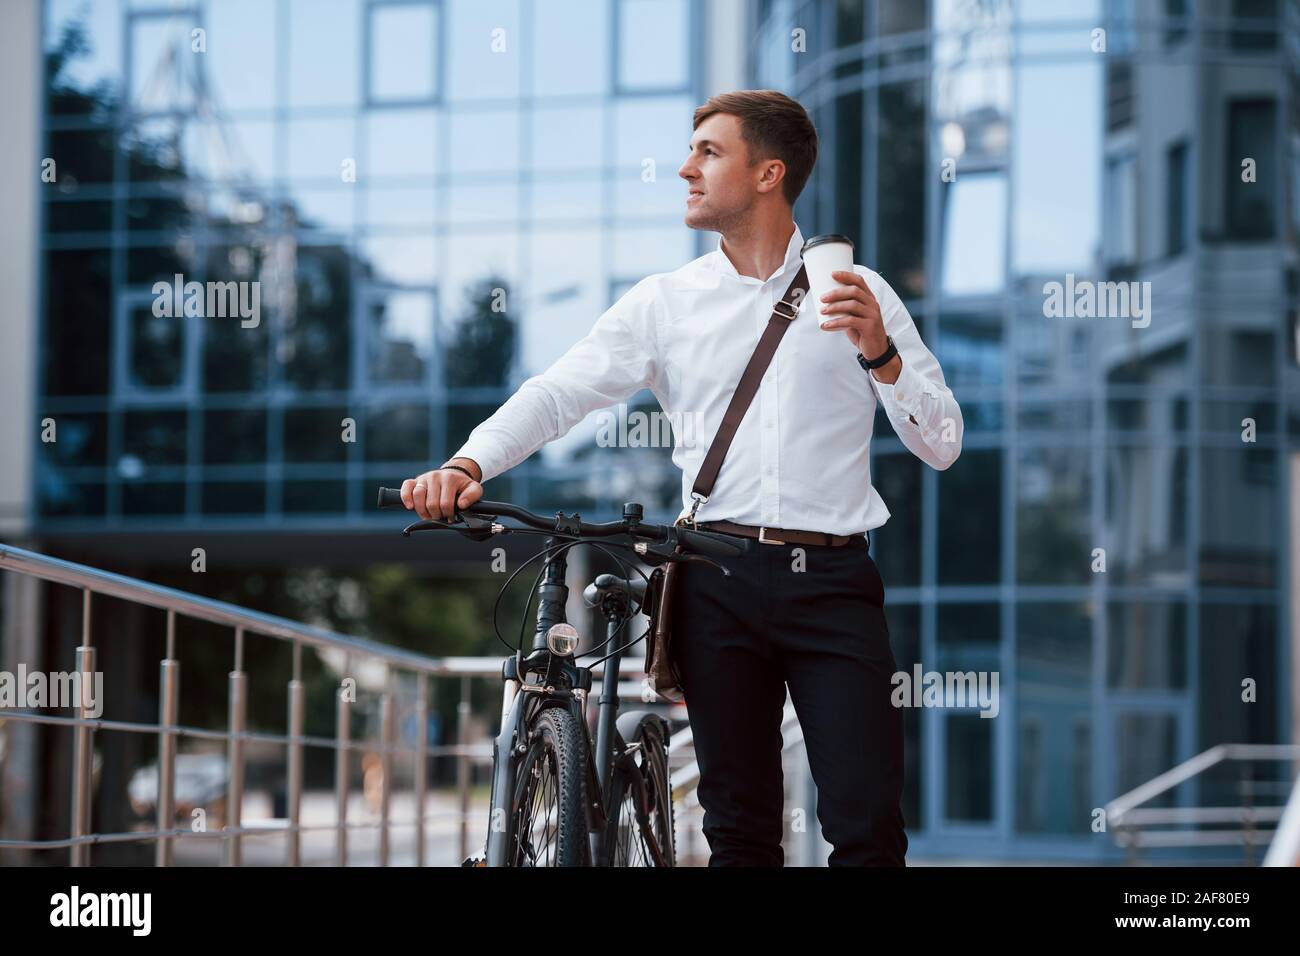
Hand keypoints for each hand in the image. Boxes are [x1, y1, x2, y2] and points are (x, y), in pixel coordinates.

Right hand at [400, 459, 482, 520]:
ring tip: (429, 515)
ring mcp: (424, 478)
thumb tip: (461, 504)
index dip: (448, 515)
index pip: (446, 503)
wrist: (453, 474)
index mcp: (450, 479)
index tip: (451, 518)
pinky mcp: (415, 481)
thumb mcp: (474, 488)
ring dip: (422, 511)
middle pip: (431, 503)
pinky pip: (406, 487)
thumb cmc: (462, 485)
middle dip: (436, 515)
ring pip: (418, 496)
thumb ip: (472, 496)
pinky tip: (410, 507)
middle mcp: (435, 476)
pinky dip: (406, 498)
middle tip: (441, 517)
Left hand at [817, 269, 899, 383]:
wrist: (876, 350)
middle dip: (836, 293)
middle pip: (854, 291)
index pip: (859, 281)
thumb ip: (845, 309)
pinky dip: (836, 322)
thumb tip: (825, 304)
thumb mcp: (854, 317)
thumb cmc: (863, 332)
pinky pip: (851, 321)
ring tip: (822, 311)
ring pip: (852, 305)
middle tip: (822, 298)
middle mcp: (872, 304)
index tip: (832, 274)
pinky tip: (826, 325)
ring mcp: (873, 315)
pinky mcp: (869, 327)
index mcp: (869, 299)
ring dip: (835, 307)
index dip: (846, 276)